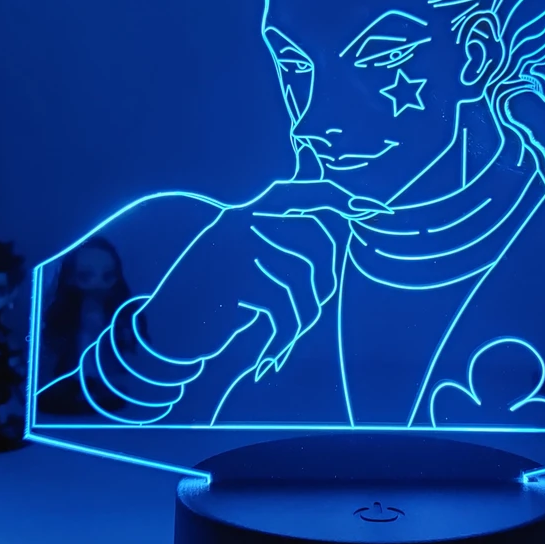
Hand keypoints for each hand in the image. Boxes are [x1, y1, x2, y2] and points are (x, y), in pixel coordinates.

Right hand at [134, 179, 391, 374]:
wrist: (166, 331)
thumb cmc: (216, 296)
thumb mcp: (248, 255)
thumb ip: (288, 234)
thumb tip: (347, 220)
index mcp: (252, 209)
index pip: (312, 191)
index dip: (347, 197)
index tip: (378, 208)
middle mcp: (247, 220)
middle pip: (321, 241)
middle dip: (326, 281)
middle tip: (309, 311)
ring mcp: (243, 247)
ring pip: (308, 279)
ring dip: (305, 315)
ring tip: (285, 332)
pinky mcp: (241, 281)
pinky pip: (288, 308)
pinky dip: (284, 336)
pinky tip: (270, 351)